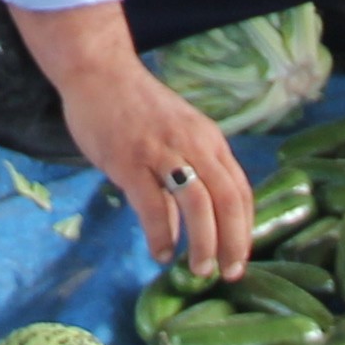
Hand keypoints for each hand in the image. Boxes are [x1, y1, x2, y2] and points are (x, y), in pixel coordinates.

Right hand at [12, 4, 253, 277]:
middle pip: (228, 200)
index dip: (246, 228)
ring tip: (199, 270)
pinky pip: (153, 206)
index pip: (241, 189)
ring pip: (198, 204)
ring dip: (204, 243)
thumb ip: (186, 174)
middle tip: (229, 273)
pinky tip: (160, 253)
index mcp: (209, 139)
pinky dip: (161, 236)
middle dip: (234, 242)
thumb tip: (185, 228)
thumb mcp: (175, 135)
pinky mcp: (130, 160)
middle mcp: (194, 144)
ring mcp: (162, 151)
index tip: (241, 257)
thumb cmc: (136, 106)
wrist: (99, 70)